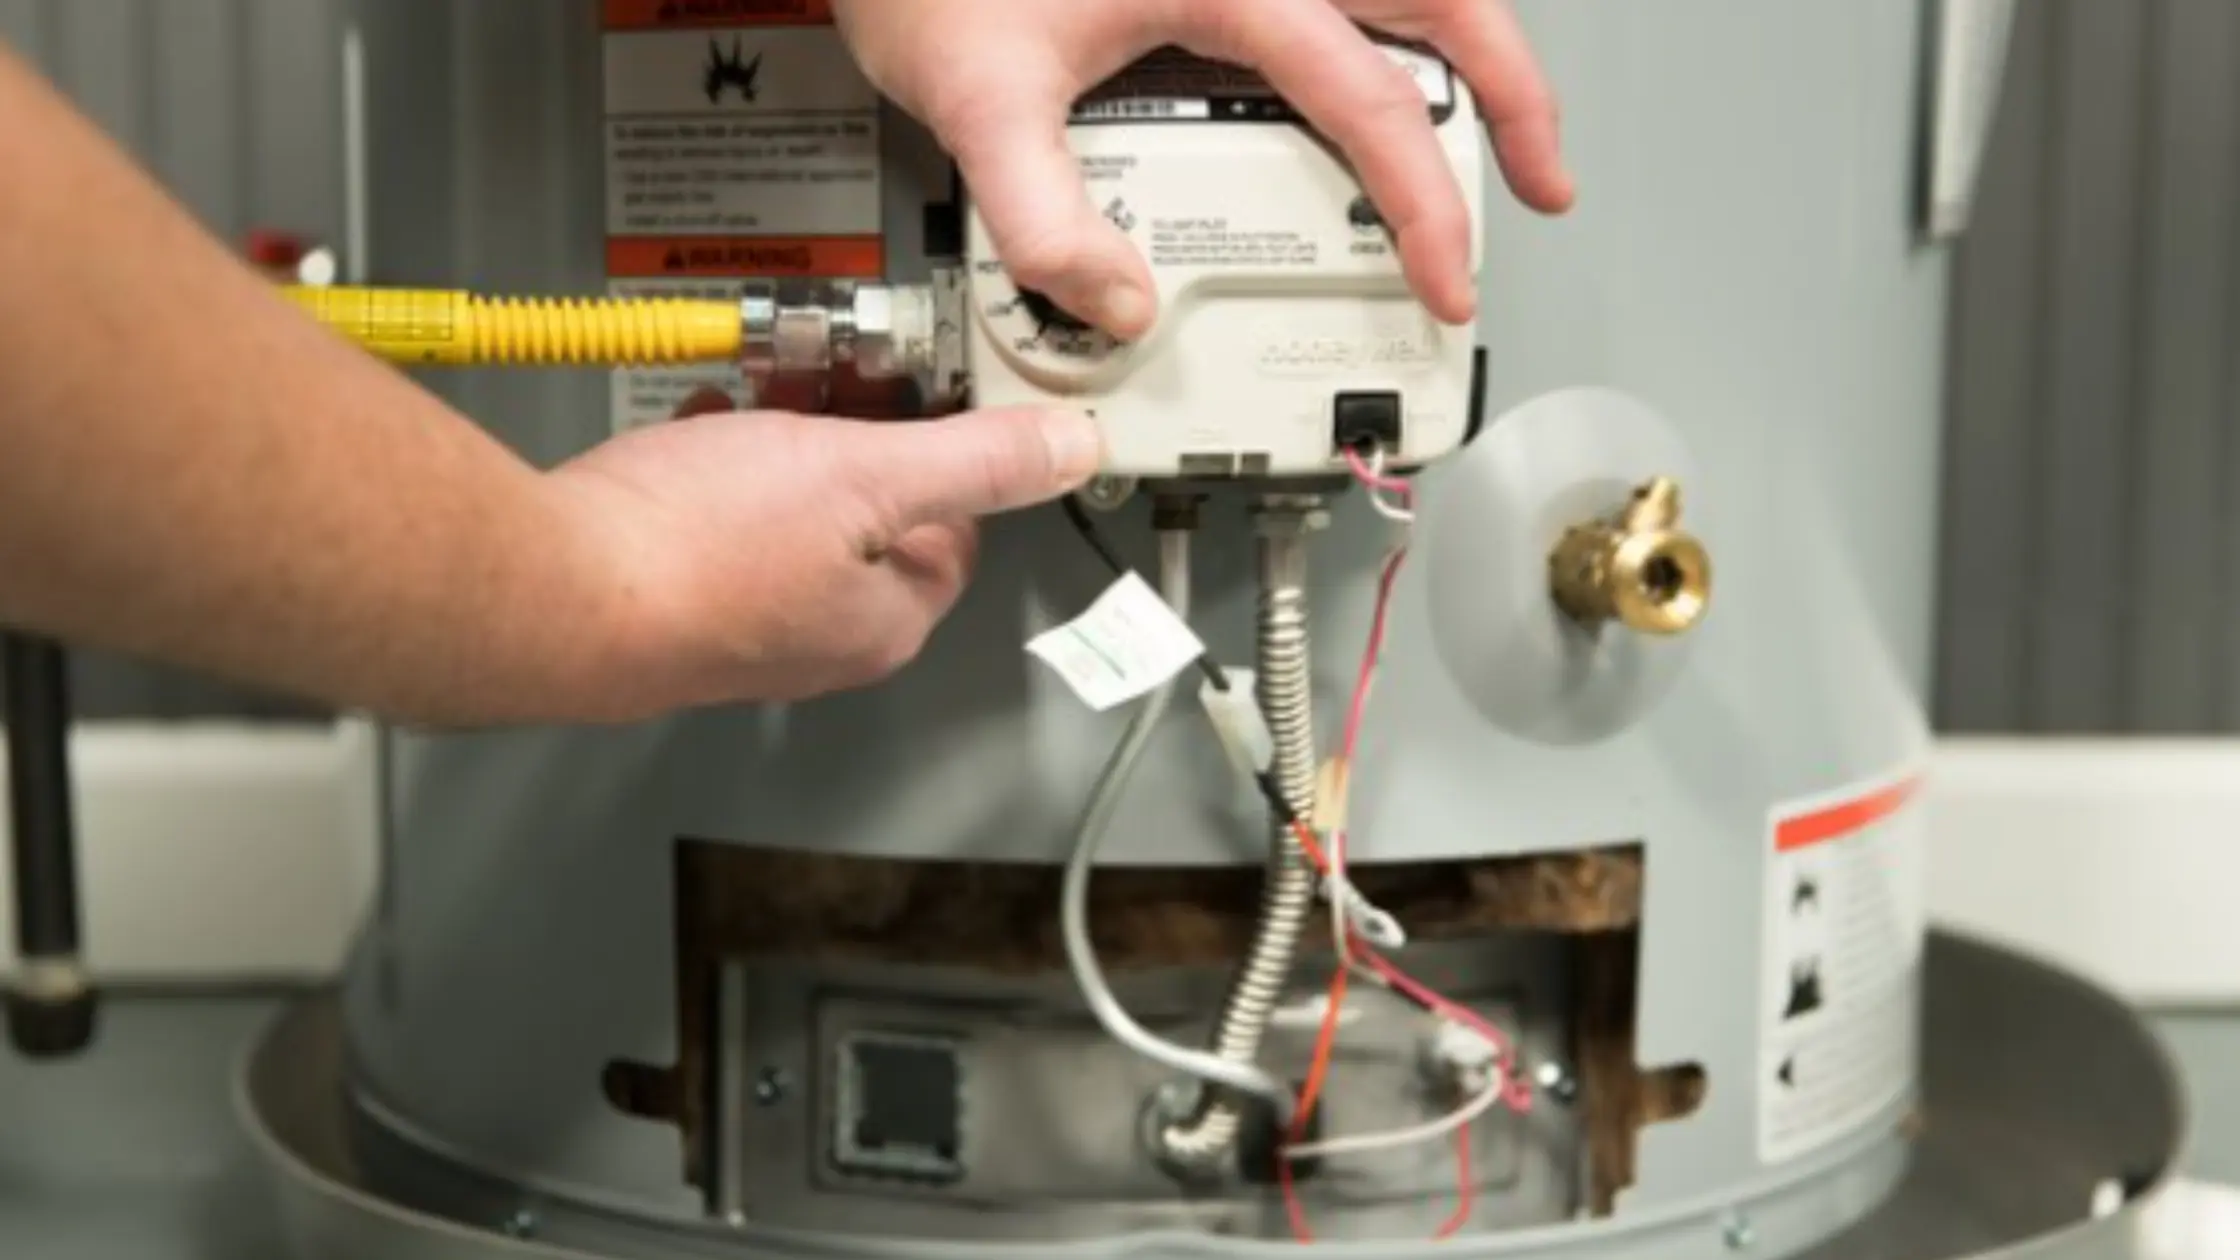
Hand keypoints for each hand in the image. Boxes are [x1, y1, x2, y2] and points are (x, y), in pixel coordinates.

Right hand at [548, 392, 1099, 710]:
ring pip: (792, 511)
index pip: (957, 530)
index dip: (946, 450)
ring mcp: (742, 621)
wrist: (551, 587)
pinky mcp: (673, 595)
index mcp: (885, 622)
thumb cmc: (699, 549)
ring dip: (784, 442)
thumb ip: (976, 460)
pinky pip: (719, 517)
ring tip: (762, 391)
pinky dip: (718, 462)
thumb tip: (1069, 450)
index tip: (923, 390)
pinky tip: (699, 424)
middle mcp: (819, 637)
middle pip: (871, 516)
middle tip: (831, 379)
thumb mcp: (867, 475)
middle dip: (853, 434)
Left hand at [833, 0, 1570, 334]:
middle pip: (1445, 1)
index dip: (1423, 203)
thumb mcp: (975, 99)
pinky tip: (1391, 65)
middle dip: (1515, 96)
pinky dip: (1396, 23)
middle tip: (1545, 183)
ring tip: (1501, 124)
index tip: (1445, 282)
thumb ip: (1049, 220)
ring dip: (1470, 46)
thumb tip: (1121, 304)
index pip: (1369, 102)